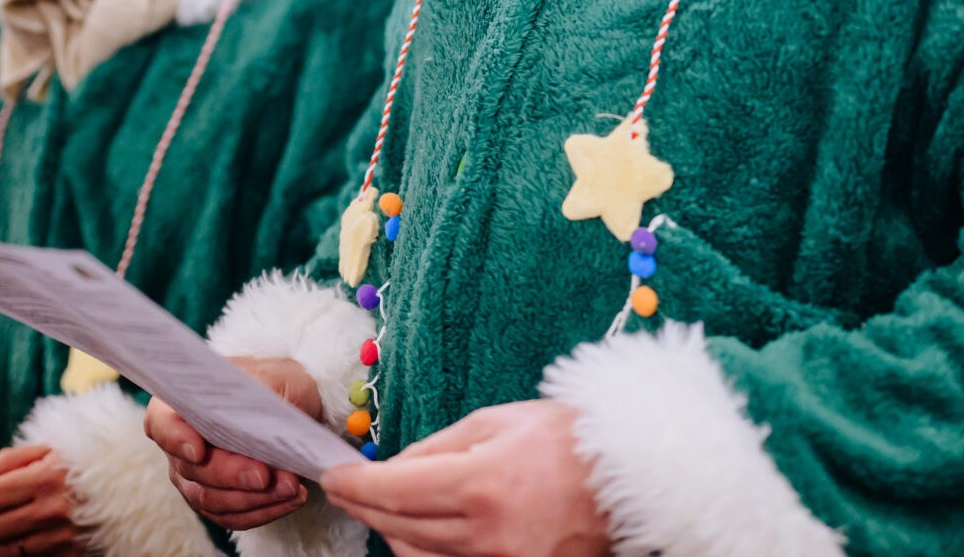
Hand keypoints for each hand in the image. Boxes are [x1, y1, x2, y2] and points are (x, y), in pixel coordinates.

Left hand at [0, 443, 84, 553]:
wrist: (129, 486)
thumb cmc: (84, 464)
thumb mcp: (48, 451)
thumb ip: (5, 461)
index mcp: (46, 477)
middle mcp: (53, 509)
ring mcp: (61, 536)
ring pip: (5, 548)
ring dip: (6, 536)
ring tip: (21, 519)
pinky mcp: (69, 555)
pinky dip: (25, 549)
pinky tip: (36, 532)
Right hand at [146, 356, 315, 528]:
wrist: (292, 405)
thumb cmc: (273, 383)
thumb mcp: (270, 376)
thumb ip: (256, 396)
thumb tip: (255, 425)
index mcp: (181, 405)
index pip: (162, 424)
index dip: (176, 440)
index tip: (199, 451)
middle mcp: (180, 446)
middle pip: (193, 470)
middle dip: (231, 476)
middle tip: (264, 475)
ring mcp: (195, 479)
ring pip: (213, 500)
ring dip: (253, 498)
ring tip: (290, 487)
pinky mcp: (218, 502)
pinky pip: (233, 517)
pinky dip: (264, 510)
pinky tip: (290, 498)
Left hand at [322, 400, 607, 556]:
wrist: (631, 476)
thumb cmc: (570, 438)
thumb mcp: (500, 421)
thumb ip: (440, 446)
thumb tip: (394, 468)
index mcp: (482, 484)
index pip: (392, 490)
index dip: (353, 484)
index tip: (332, 476)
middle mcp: (487, 534)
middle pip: (398, 527)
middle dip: (363, 505)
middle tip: (345, 489)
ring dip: (391, 531)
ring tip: (382, 507)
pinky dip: (424, 551)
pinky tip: (416, 532)